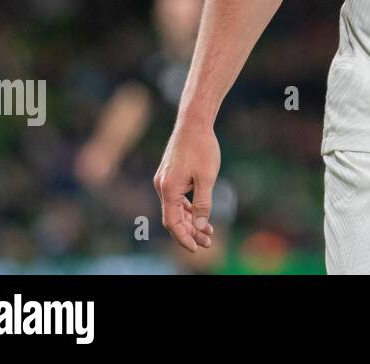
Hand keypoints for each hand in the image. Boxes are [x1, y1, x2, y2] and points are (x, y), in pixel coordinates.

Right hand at [153, 123, 220, 251]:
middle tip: (208, 242)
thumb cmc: (202, 148)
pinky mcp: (169, 175)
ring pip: (175, 208)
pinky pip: (177, 198)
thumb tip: (201, 225)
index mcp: (168, 189)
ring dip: (190, 221)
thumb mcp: (207, 178)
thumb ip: (203, 203)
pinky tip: (200, 215)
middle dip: (190, 232)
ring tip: (208, 233)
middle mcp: (162, 186)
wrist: (194, 122)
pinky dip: (188, 208)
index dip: (184, 237)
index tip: (196, 248)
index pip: (172, 223)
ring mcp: (164, 180)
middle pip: (174, 218)